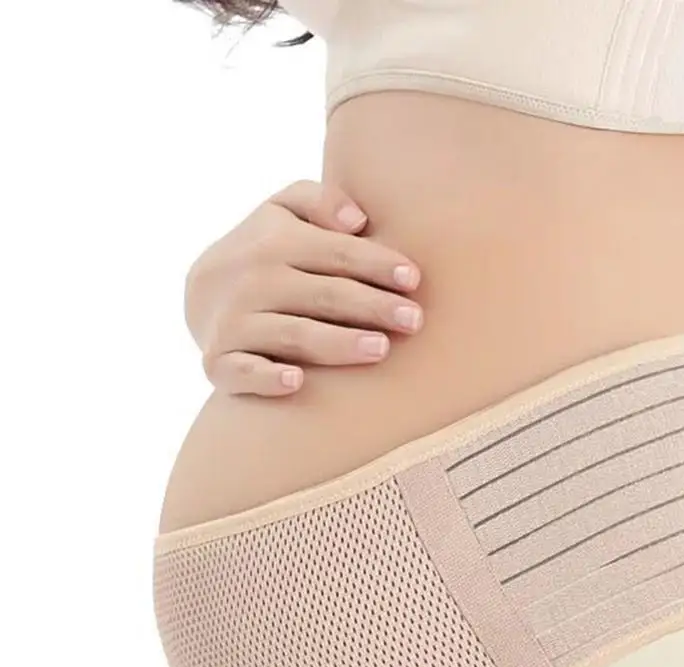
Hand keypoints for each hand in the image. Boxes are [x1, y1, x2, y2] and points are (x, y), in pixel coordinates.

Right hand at [185, 180, 422, 395]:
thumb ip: (318, 200)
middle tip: (414, 320)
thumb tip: (356, 220)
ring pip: (294, 335)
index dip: (377, 264)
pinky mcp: (220, 363)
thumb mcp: (283, 212)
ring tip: (381, 349)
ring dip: (337, 343)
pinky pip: (243, 372)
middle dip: (371, 307)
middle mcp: (252, 281)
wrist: (201, 295)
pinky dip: (267, 377)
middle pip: (324, 295)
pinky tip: (296, 380)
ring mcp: (234, 323)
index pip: (337, 253)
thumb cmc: (266, 253)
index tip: (413, 279)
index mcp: (275, 241)